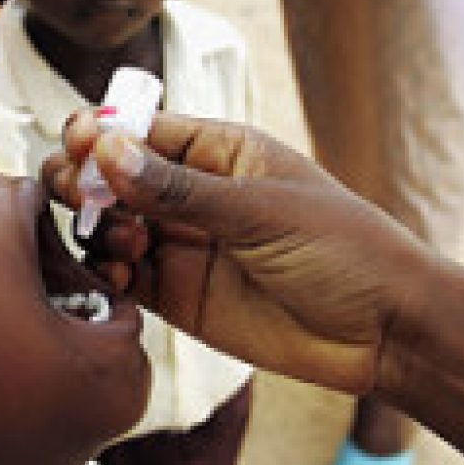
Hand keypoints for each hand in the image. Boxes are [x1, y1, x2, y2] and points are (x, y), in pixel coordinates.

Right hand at [44, 110, 432, 394]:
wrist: (385, 333)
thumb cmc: (343, 250)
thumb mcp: (261, 211)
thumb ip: (179, 189)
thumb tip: (105, 151)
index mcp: (217, 152)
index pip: (140, 130)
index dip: (101, 133)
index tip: (78, 142)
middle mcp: (190, 195)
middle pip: (111, 176)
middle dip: (84, 179)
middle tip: (81, 195)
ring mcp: (180, 244)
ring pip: (109, 225)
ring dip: (98, 228)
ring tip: (126, 242)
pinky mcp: (176, 294)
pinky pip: (122, 275)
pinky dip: (107, 271)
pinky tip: (121, 274)